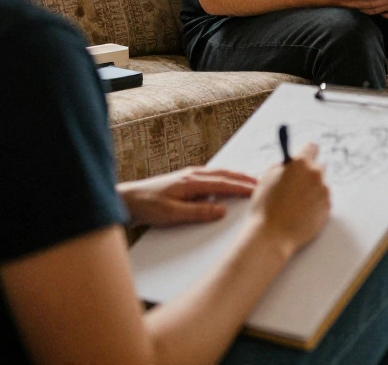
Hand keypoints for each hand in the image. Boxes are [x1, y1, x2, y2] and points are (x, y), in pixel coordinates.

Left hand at [117, 167, 256, 226]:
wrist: (126, 199)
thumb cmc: (147, 205)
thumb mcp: (173, 213)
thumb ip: (199, 212)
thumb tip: (222, 211)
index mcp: (192, 182)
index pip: (224, 184)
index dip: (242, 187)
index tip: (258, 190)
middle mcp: (192, 175)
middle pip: (224, 175)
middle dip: (243, 178)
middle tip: (261, 183)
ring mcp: (187, 176)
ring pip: (218, 174)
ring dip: (234, 177)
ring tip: (248, 182)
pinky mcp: (183, 181)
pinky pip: (209, 177)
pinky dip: (223, 179)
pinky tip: (224, 185)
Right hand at [249, 143, 330, 260]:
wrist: (272, 235)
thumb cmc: (265, 207)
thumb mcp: (267, 178)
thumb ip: (282, 167)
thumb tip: (290, 164)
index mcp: (300, 164)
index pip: (312, 148)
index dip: (306, 153)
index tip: (303, 158)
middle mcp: (316, 174)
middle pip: (318, 167)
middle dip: (309, 174)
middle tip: (296, 185)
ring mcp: (324, 191)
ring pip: (320, 185)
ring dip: (312, 190)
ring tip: (295, 204)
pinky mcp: (328, 207)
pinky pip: (322, 201)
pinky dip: (315, 205)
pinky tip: (301, 213)